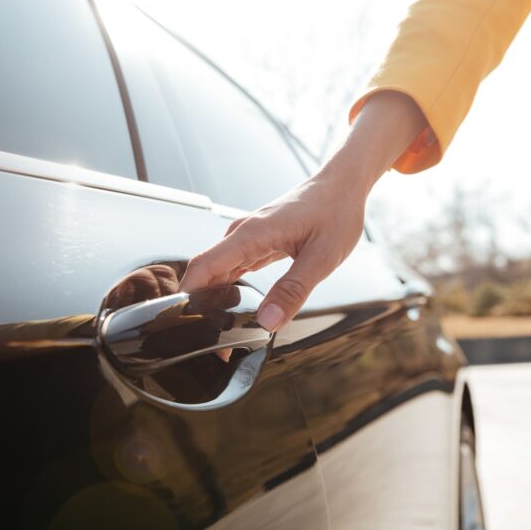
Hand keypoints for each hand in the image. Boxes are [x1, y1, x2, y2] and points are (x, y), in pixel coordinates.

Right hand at [179, 91, 426, 331]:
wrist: (341, 186)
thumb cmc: (335, 213)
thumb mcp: (322, 258)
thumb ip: (293, 290)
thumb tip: (268, 321)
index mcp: (251, 234)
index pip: (203, 267)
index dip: (189, 298)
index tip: (188, 326)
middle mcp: (242, 234)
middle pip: (204, 273)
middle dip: (199, 307)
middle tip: (210, 343)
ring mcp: (246, 238)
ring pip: (216, 273)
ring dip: (213, 301)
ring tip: (218, 333)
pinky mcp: (254, 243)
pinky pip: (230, 269)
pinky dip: (227, 290)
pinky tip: (231, 310)